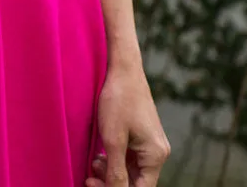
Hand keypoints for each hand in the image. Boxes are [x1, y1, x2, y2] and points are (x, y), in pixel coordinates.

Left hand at [87, 62, 170, 186]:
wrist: (123, 70)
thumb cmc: (118, 101)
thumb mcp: (113, 139)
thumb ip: (115, 171)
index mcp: (155, 155)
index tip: (94, 185)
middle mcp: (157, 152)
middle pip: (136, 181)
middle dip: (112, 182)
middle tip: (89, 178)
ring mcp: (150, 144)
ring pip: (131, 171)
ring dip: (112, 172)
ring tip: (94, 163)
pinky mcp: (141, 136)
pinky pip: (129, 158)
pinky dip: (115, 160)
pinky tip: (100, 156)